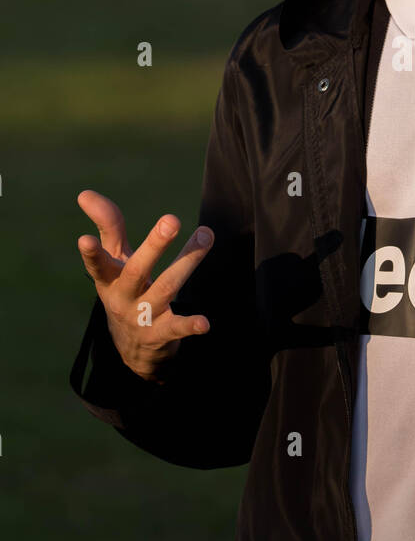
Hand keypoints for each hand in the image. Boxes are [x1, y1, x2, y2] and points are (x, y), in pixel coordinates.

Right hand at [76, 190, 214, 380]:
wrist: (132, 348)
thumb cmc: (124, 290)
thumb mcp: (114, 261)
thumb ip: (108, 227)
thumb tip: (84, 193)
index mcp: (108, 279)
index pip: (99, 263)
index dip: (91, 253)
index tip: (84, 239)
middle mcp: (123, 297)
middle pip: (136, 270)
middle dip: (154, 245)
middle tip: (171, 219)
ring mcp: (142, 316)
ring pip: (166, 288)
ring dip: (187, 262)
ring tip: (206, 236)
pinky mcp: (162, 334)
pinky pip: (177, 328)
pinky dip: (190, 326)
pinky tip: (205, 323)